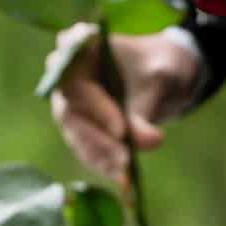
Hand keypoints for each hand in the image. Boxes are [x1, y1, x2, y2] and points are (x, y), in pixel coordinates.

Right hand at [48, 23, 200, 190]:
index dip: (93, 102)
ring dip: (99, 155)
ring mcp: (67, 102)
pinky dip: (102, 163)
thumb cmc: (157, 65)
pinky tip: (122, 179)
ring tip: (126, 172)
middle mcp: (65, 74)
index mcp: (80, 46)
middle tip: (126, 158)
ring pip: (75, 133)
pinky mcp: (76, 126)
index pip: (73, 74)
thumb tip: (148, 141)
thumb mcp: (160, 79)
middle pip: (70, 110)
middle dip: (98, 137)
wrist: (160, 76)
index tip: (121, 129)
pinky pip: (83, 147)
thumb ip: (148, 106)